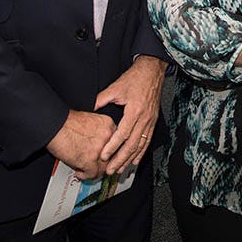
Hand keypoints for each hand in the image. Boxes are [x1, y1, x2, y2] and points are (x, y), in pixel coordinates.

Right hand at [46, 110, 116, 179]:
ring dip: (95, 170)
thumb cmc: (66, 121)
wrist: (53, 125)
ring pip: (104, 167)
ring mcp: (100, 150)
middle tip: (99, 166)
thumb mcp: (90, 120)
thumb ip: (99, 131)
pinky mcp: (89, 161)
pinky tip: (79, 172)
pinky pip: (92, 174)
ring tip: (87, 170)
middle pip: (113, 156)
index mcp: (108, 125)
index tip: (106, 156)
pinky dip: (85, 175)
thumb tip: (99, 144)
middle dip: (105, 162)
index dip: (110, 151)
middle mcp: (108, 137)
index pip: (116, 143)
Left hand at [94, 55, 165, 174]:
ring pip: (140, 145)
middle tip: (110, 170)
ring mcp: (150, 121)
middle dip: (120, 159)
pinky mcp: (153, 121)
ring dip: (130, 159)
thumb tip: (89, 109)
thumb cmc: (135, 78)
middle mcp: (144, 118)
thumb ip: (101, 99)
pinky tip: (135, 160)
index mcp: (134, 110)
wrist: (152, 72)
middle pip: (132, 144)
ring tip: (121, 170)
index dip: (112, 146)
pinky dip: (141, 152)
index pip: (122, 134)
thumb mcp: (116, 87)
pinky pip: (147, 140)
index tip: (104, 156)